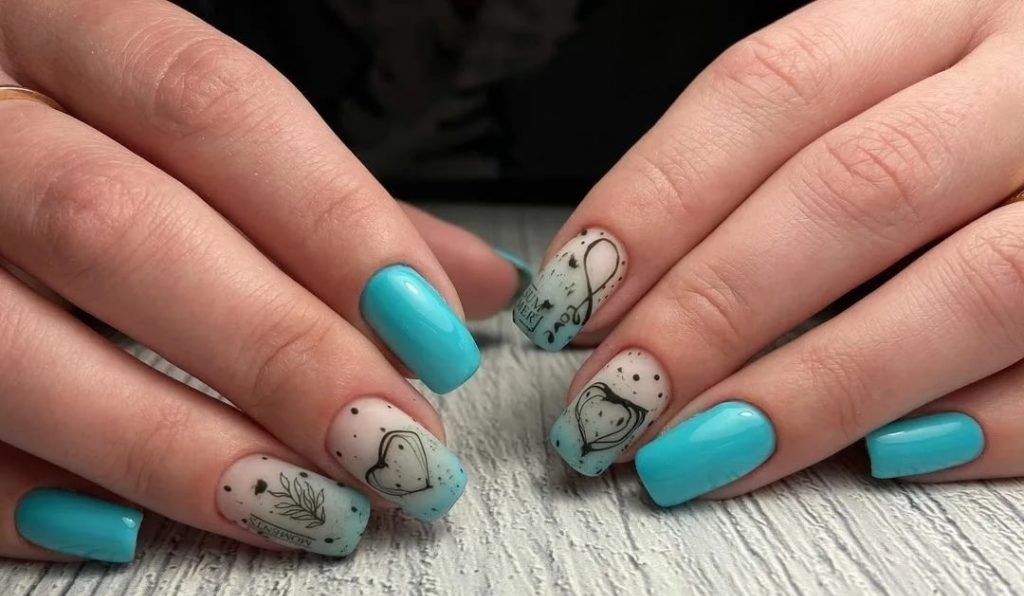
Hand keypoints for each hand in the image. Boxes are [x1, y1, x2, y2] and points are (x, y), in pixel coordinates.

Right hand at [0, 0, 527, 560]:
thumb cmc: (81, 129)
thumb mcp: (184, 122)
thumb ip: (326, 203)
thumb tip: (479, 286)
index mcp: (58, 27)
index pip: (210, 104)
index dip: (335, 224)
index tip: (433, 334)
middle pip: (116, 227)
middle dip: (273, 350)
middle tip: (392, 443)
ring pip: (10, 341)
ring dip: (170, 442)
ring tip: (302, 507)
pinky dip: (23, 495)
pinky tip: (125, 534)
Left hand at [515, 0, 1023, 502]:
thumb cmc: (970, 109)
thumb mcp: (880, 85)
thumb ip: (772, 164)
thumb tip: (621, 286)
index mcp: (937, 9)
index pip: (769, 90)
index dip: (655, 200)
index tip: (571, 297)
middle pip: (855, 190)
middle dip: (712, 312)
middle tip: (616, 401)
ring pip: (972, 286)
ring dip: (817, 387)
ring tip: (704, 453)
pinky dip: (982, 425)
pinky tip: (882, 457)